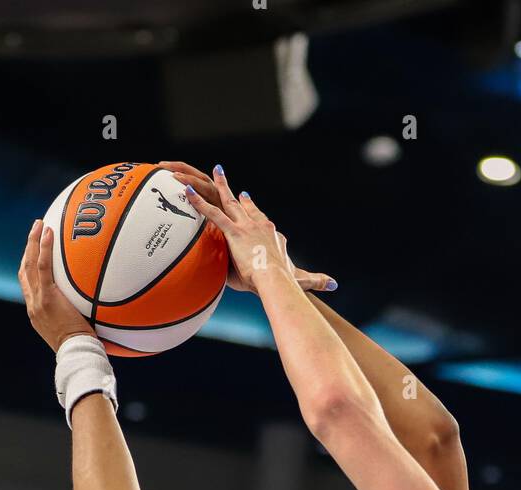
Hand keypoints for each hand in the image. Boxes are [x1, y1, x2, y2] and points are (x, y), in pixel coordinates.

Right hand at [18, 221, 95, 352]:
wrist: (77, 355)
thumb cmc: (83, 349)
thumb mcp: (77, 331)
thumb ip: (80, 316)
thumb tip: (100, 308)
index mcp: (38, 312)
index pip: (29, 284)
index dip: (30, 266)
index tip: (36, 252)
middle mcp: (33, 304)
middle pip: (25, 270)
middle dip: (29, 249)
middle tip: (36, 231)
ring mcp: (38, 301)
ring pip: (29, 264)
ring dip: (33, 242)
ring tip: (40, 224)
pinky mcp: (47, 298)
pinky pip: (43, 267)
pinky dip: (43, 248)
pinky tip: (48, 232)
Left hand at [159, 161, 336, 294]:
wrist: (278, 281)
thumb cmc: (288, 284)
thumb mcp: (303, 280)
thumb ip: (316, 280)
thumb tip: (335, 284)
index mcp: (272, 235)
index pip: (261, 219)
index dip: (254, 210)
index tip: (247, 200)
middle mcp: (258, 225)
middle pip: (242, 205)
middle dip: (232, 191)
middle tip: (223, 177)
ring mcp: (245, 226)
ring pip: (225, 201)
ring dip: (213, 186)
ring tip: (202, 175)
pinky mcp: (233, 232)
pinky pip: (212, 213)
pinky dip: (198, 202)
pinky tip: (185, 191)